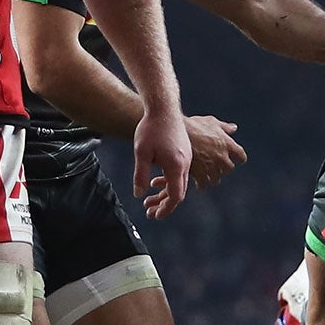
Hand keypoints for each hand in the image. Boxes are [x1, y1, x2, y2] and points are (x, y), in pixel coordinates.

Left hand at [133, 104, 192, 218]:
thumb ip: (141, 175)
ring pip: (177, 183)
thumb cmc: (151, 129)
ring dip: (164, 194)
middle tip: (148, 212)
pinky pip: (177, 173)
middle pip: (177, 192)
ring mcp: (185, 158)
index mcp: (176, 166)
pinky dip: (167, 182)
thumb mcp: (141, 153)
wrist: (164, 108)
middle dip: (163, 204)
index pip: (176, 196)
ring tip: (148, 200)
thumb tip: (139, 194)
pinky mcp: (183, 153)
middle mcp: (184, 164)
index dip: (166, 209)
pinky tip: (154, 182)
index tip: (155, 215)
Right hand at [187, 115, 246, 188]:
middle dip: (224, 167)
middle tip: (217, 165)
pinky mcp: (199, 173)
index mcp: (227, 144)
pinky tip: (198, 182)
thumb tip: (233, 128)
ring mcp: (211, 166)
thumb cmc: (194, 125)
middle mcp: (222, 157)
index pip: (241, 156)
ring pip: (216, 179)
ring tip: (206, 174)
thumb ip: (224, 127)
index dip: (239, 158)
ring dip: (212, 177)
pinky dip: (202, 184)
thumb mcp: (211, 122)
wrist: (177, 133)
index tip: (236, 159)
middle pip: (229, 169)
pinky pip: (204, 184)